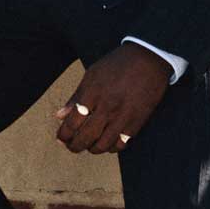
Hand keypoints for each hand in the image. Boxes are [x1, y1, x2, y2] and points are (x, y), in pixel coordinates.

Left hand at [54, 43, 170, 154]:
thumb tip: (60, 115)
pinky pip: (121, 143)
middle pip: (86, 136)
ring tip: (89, 146)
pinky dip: (111, 148)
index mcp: (93, 93)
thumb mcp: (92, 74)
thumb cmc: (119, 64)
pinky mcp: (137, 121)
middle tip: (71, 147)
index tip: (61, 138)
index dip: (64, 135)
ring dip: (92, 149)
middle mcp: (107, 106)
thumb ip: (76, 96)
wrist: (149, 59)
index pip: (72, 122)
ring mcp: (123, 115)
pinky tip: (107, 143)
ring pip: (103, 144)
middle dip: (74, 146)